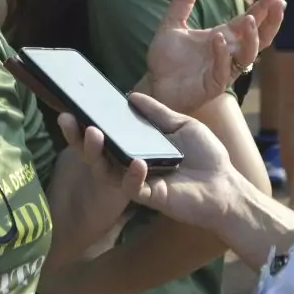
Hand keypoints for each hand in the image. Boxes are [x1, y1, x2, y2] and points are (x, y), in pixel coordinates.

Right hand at [58, 94, 238, 231]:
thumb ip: (156, 112)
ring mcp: (138, 181)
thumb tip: (130, 96)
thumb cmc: (206, 156)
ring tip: (93, 133)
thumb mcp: (181, 125)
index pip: (106, 135)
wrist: (226, 184)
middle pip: (96, 153)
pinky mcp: (151, 197)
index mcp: (137, 146)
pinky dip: (132, 175)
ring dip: (96, 153)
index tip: (74, 106)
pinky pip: (132, 188)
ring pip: (105, 171)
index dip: (87, 122)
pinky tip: (137, 161)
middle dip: (78, 137)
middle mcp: (131, 163)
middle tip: (67, 119)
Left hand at [142, 0, 284, 113]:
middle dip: (271, 21)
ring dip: (251, 38)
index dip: (264, 7)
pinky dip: (223, 53)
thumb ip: (182, 2)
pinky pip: (223, 69)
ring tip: (250, 20)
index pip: (250, 19)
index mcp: (224, 36)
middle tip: (279, 3)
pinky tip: (219, 38)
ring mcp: (223, 69)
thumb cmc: (166, 60)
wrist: (154, 85)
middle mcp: (229, 52)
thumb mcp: (172, 25)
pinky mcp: (213, 84)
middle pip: (259, 37)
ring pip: (248, 55)